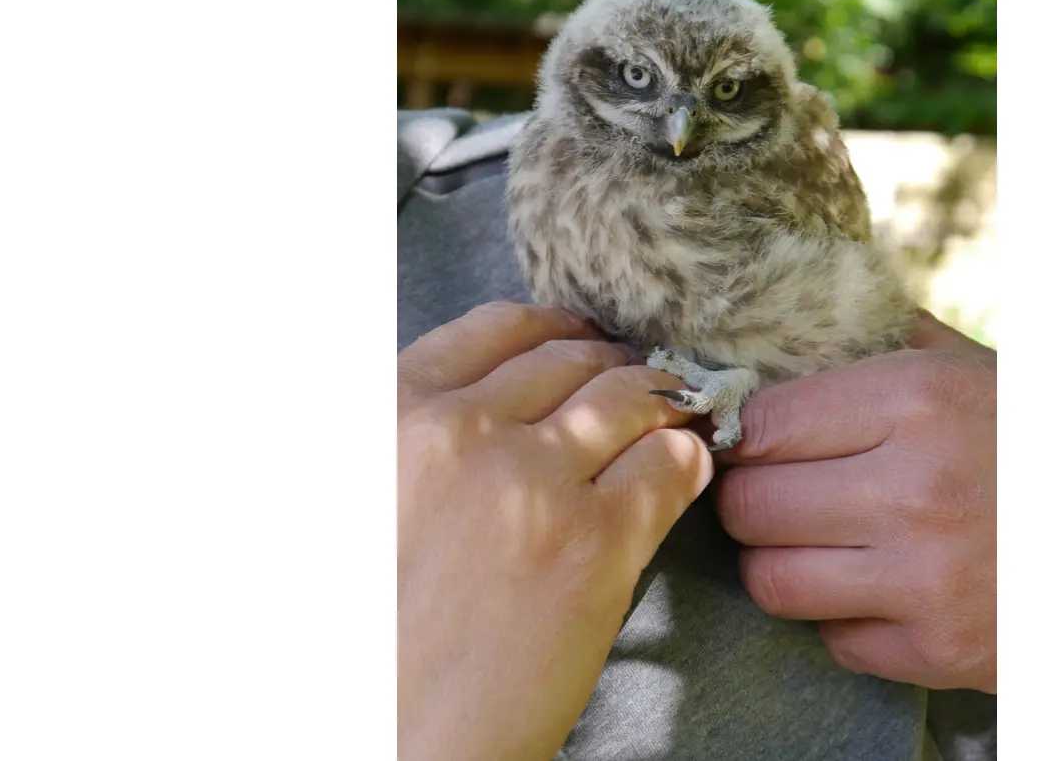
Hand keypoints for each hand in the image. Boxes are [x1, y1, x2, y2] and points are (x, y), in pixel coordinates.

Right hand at [398, 302, 712, 760]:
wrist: (391, 737)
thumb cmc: (371, 634)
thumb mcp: (363, 497)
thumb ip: (412, 437)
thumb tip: (488, 403)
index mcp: (389, 413)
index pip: (496, 330)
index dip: (554, 331)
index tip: (579, 340)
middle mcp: (459, 431)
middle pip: (569, 361)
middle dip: (613, 367)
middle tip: (638, 383)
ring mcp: (530, 482)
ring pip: (628, 398)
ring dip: (661, 401)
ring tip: (677, 415)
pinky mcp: (593, 543)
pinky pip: (668, 465)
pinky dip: (686, 459)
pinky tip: (688, 467)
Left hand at [716, 311, 995, 691]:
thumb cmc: (1040, 442)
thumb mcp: (976, 371)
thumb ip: (884, 345)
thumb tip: (785, 329)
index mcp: (918, 402)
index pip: (761, 423)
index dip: (741, 434)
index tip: (746, 440)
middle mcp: (916, 490)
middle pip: (750, 504)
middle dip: (752, 498)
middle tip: (777, 492)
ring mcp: (927, 579)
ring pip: (772, 580)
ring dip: (782, 562)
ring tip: (815, 542)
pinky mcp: (940, 649)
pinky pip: (834, 640)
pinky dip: (845, 619)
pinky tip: (880, 587)